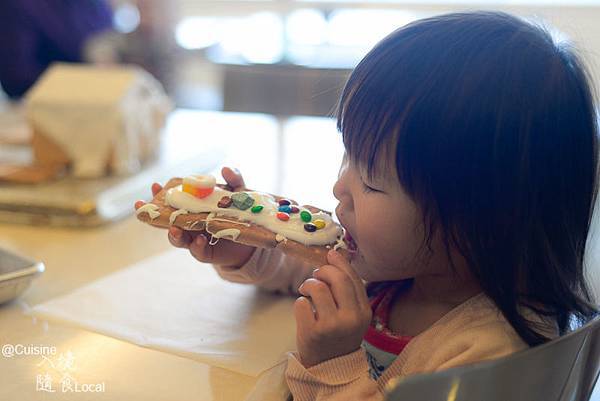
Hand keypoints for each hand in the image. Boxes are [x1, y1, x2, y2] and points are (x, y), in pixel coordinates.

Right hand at [135, 167, 255, 266]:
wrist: (254, 237)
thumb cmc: (240, 213)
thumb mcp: (239, 194)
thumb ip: (234, 181)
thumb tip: (225, 169)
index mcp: (192, 208)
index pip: (172, 200)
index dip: (160, 194)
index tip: (154, 185)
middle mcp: (189, 223)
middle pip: (166, 220)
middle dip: (153, 214)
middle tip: (143, 207)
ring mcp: (195, 238)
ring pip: (177, 238)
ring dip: (173, 234)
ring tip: (173, 229)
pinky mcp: (206, 252)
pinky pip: (198, 252)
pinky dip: (196, 247)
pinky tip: (199, 240)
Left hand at [294, 250, 371, 367]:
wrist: (330, 368)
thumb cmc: (339, 335)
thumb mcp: (352, 315)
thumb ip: (348, 291)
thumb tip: (335, 256)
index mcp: (364, 312)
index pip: (353, 278)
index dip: (340, 263)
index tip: (330, 255)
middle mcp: (350, 318)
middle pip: (337, 279)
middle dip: (323, 271)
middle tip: (316, 275)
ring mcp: (331, 326)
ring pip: (317, 288)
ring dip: (308, 284)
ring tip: (306, 291)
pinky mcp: (312, 333)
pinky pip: (301, 304)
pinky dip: (300, 302)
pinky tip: (304, 310)